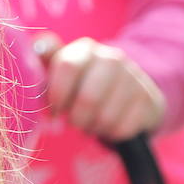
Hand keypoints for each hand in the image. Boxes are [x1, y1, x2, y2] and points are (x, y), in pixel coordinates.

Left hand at [34, 35, 166, 141]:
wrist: (128, 94)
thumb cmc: (82, 85)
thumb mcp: (60, 72)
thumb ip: (43, 62)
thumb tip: (33, 49)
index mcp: (85, 50)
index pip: (67, 66)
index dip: (57, 95)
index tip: (54, 111)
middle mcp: (112, 58)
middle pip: (88, 98)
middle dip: (76, 118)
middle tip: (74, 121)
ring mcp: (134, 78)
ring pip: (106, 117)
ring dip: (94, 127)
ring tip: (92, 122)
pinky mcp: (150, 100)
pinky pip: (123, 129)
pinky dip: (112, 134)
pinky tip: (109, 126)